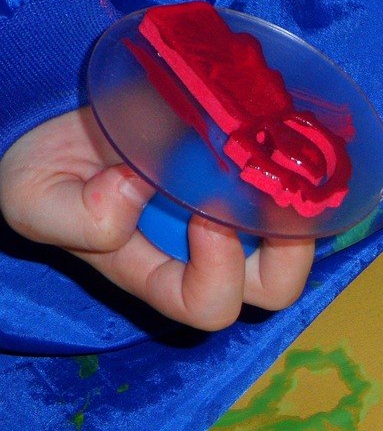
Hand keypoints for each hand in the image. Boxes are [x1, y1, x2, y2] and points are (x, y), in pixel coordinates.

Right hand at [0, 107, 314, 331]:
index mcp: (158, 275)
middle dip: (288, 252)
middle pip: (276, 289)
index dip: (220, 270)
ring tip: (284, 165)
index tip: (205, 215)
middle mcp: (208, 256)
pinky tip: (282, 135)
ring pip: (299, 242)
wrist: (64, 125)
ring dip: (301, 210)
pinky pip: (298, 194)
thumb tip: (136, 189)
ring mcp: (237, 220)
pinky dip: (299, 171)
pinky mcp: (251, 181)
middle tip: (269, 197)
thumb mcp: (33, 198)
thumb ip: (73, 217)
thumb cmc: (49, 173)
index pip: (209, 305)